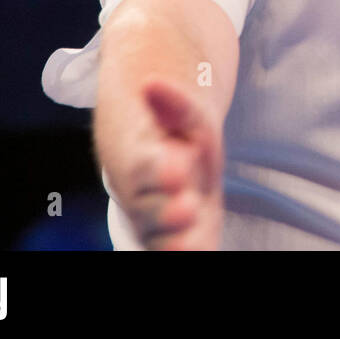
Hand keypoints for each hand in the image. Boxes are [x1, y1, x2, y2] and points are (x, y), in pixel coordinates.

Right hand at [114, 78, 224, 249]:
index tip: (178, 170)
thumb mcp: (182, 108)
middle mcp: (143, 195)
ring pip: (159, 238)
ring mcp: (156, 220)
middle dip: (167, 212)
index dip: (159, 170)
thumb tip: (151, 84)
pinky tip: (200, 254)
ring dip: (175, 243)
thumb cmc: (173, 126)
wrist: (163, 149)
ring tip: (193, 247)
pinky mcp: (173, 237)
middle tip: (187, 209)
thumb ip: (173, 102)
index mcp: (139, 158)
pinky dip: (189, 251)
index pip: (143, 166)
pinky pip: (174, 249)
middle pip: (150, 209)